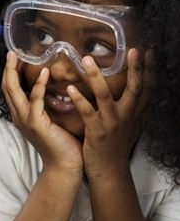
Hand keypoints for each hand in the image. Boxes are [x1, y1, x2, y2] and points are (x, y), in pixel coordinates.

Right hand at [1, 52, 82, 173]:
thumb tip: (57, 88)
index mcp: (22, 115)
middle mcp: (19, 116)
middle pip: (7, 87)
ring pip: (14, 91)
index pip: (11, 89)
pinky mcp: (36, 124)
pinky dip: (38, 85)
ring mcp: (26, 120)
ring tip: (20, 56)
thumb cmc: (63, 144)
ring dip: (15, 72)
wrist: (66, 166)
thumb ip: (49, 106)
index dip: (10, 72)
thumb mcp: (53, 121)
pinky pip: (35, 100)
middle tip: (12, 51)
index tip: (15, 57)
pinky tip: (44, 72)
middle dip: (8, 68)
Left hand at [69, 49, 149, 182]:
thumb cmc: (118, 146)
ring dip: (96, 76)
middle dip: (135, 69)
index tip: (149, 52)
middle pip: (135, 88)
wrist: (109, 170)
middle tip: (133, 51)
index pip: (146, 88)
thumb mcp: (134, 127)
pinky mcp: (96, 132)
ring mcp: (112, 123)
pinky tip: (71, 88)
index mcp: (136, 113)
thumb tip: (146, 95)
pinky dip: (79, 99)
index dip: (148, 70)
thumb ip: (138, 110)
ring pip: (105, 95)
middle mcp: (127, 116)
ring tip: (87, 59)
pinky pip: (87, 112)